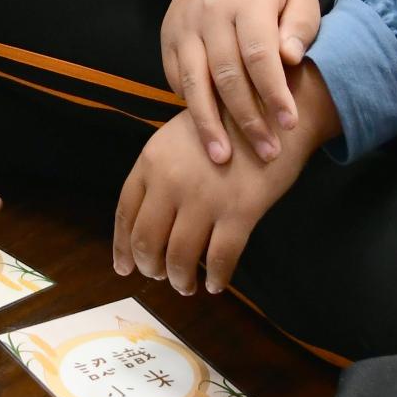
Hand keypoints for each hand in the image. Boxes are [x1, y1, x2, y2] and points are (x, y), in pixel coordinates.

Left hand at [115, 75, 325, 293]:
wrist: (273, 112)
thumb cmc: (226, 124)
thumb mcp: (178, 137)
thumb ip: (159, 172)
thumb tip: (146, 219)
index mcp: (152, 161)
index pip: (125, 213)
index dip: (122, 248)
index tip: (125, 268)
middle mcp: (171, 181)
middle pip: (146, 241)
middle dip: (150, 267)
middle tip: (160, 276)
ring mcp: (205, 198)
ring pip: (179, 258)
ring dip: (179, 279)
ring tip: (185, 285)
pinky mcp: (240, 212)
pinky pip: (220, 260)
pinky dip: (217, 279)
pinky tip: (216, 284)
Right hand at [159, 0, 321, 164]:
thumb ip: (299, 26)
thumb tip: (291, 60)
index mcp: (248, 1)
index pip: (259, 54)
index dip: (274, 93)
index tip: (289, 123)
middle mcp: (211, 14)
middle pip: (226, 75)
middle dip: (247, 119)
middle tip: (267, 153)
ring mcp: (184, 27)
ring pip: (193, 82)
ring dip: (208, 124)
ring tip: (222, 159)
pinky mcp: (168, 38)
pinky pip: (176, 78)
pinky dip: (190, 106)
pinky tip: (206, 131)